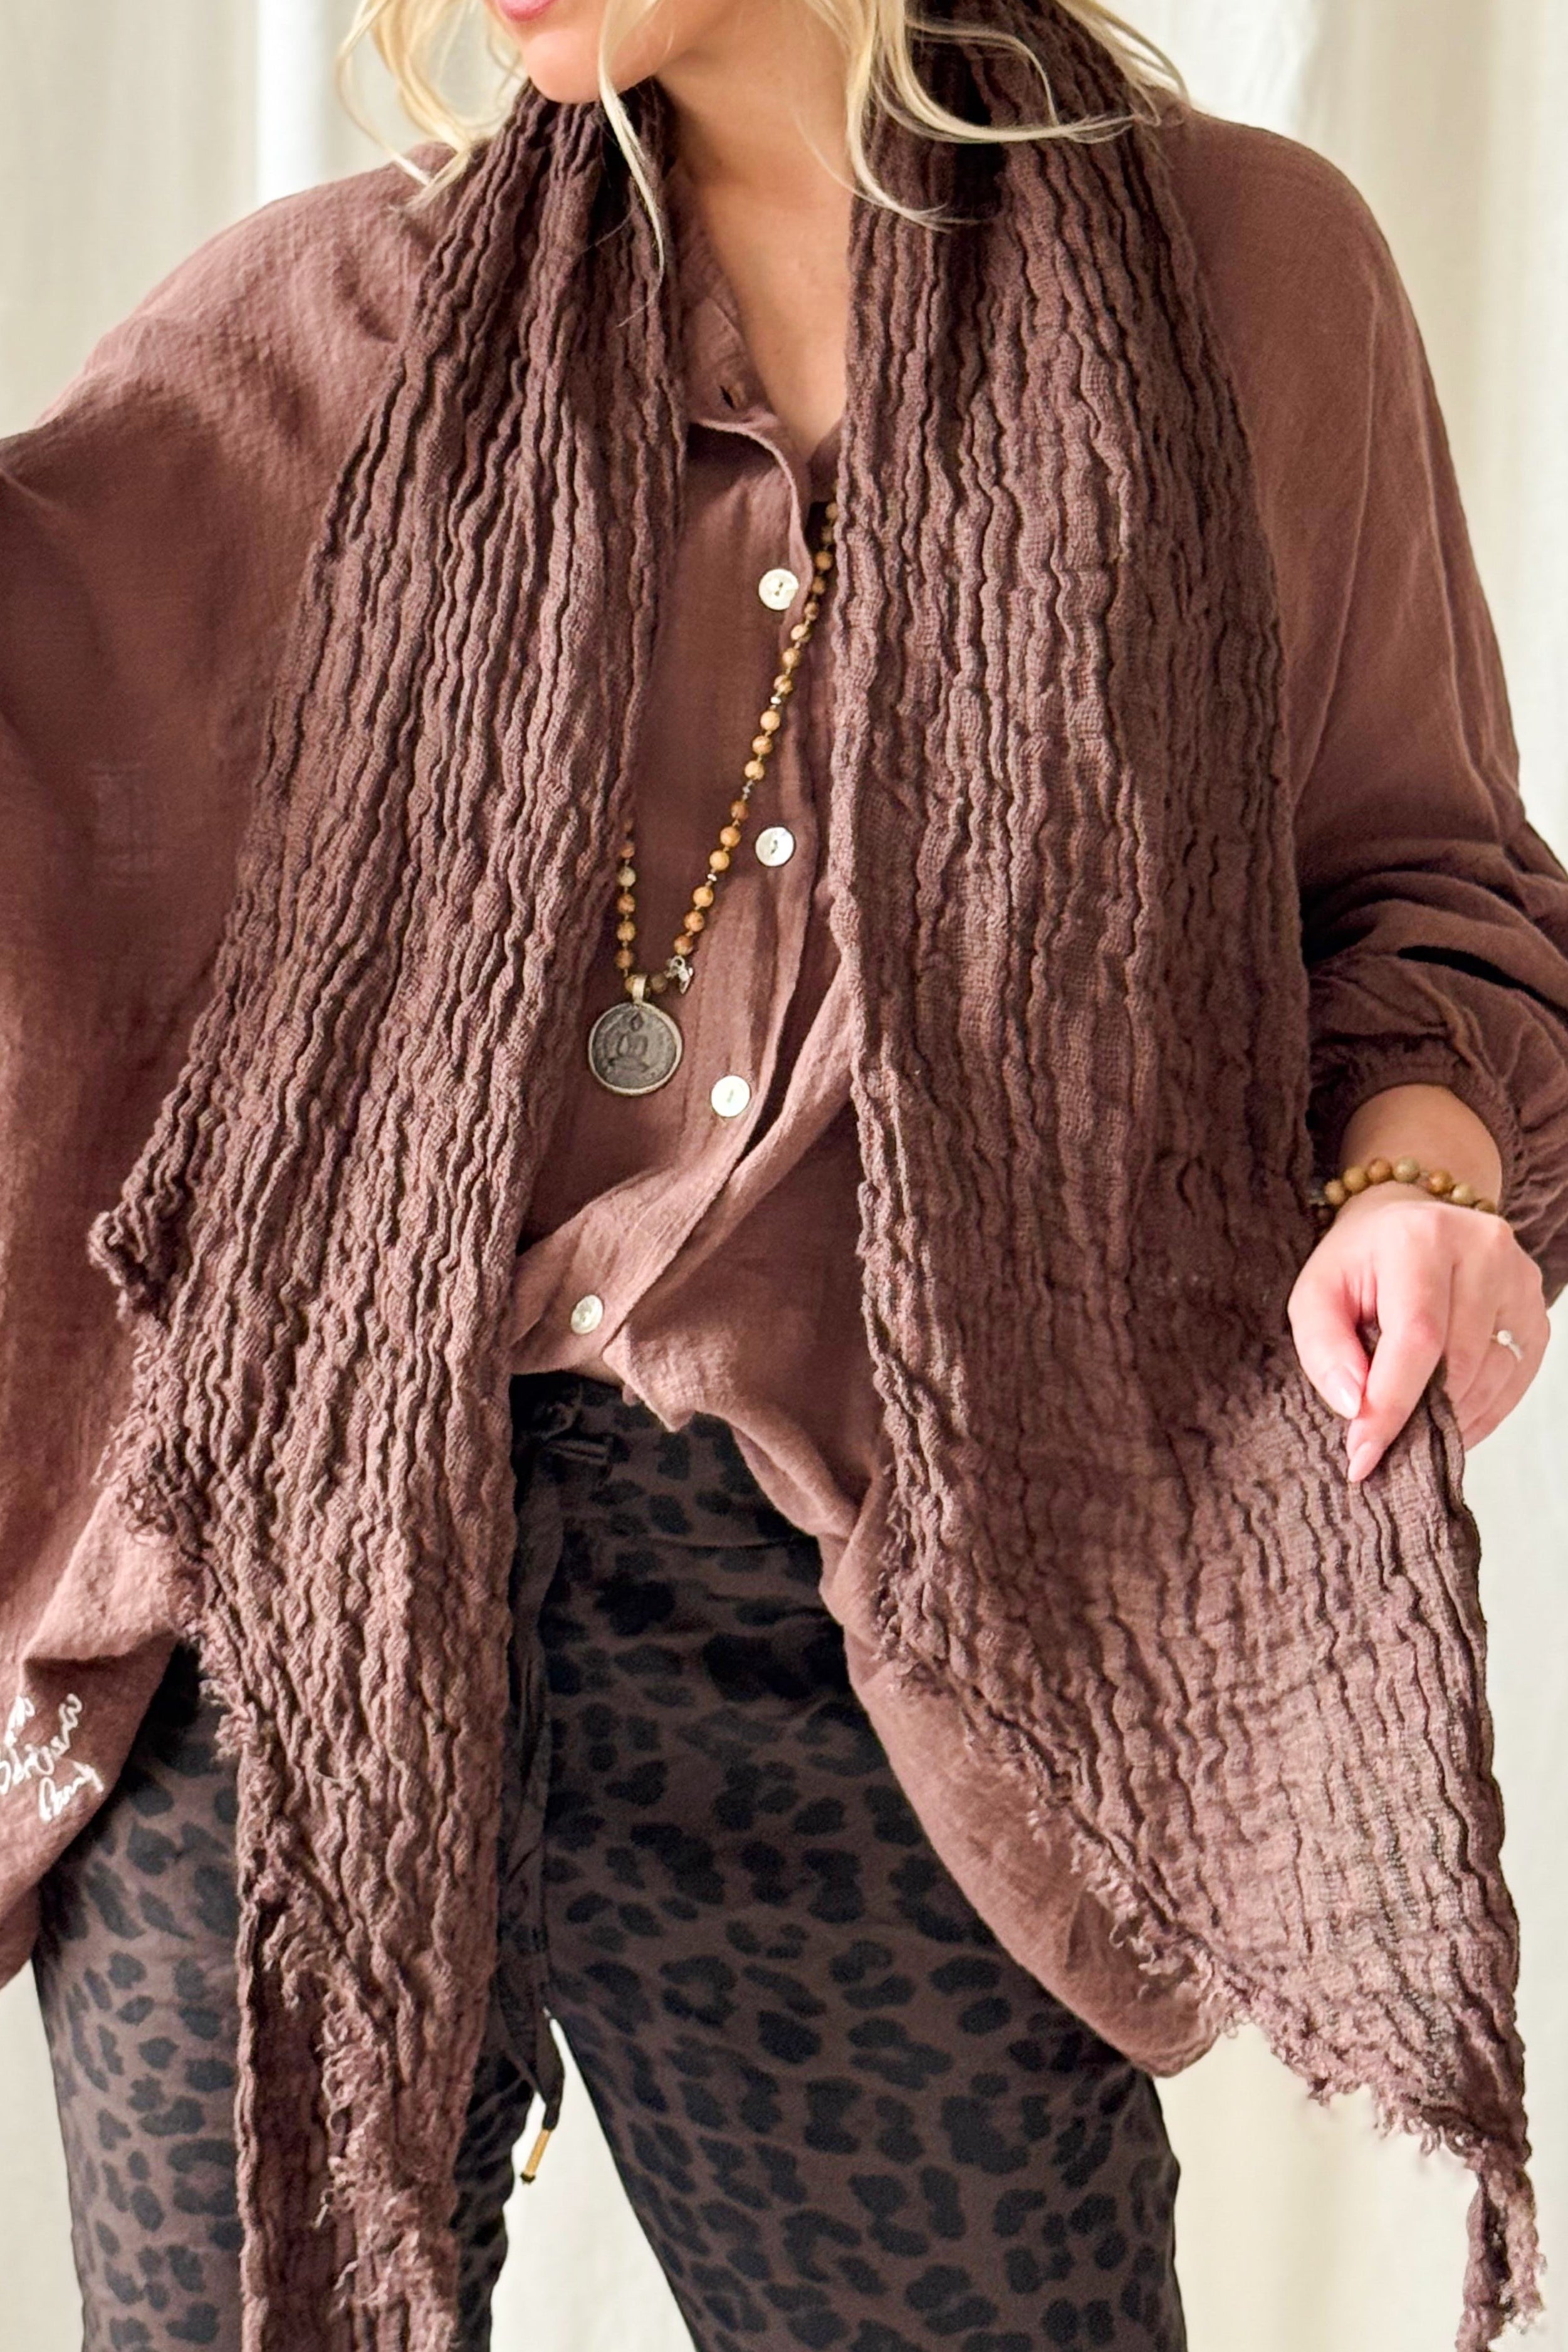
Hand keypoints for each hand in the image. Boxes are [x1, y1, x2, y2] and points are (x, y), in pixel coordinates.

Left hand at [1287, 1181, 1549, 1480]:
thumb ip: (1324, 1348)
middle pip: (1457, 1361)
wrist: (1408, 1221)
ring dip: (1450, 1416)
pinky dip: (1482, 1410)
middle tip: (1383, 1445)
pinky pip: (1516, 1375)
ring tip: (1413, 1427)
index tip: (1363, 1455)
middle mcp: (1481, 1248)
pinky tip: (1450, 1421)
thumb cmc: (1358, 1263)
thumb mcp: (1316, 1294)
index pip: (1416, 1337)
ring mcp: (1518, 1276)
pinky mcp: (1535, 1304)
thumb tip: (1354, 1406)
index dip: (1390, 1403)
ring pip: (1491, 1375)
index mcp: (1419, 1238)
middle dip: (1416, 1415)